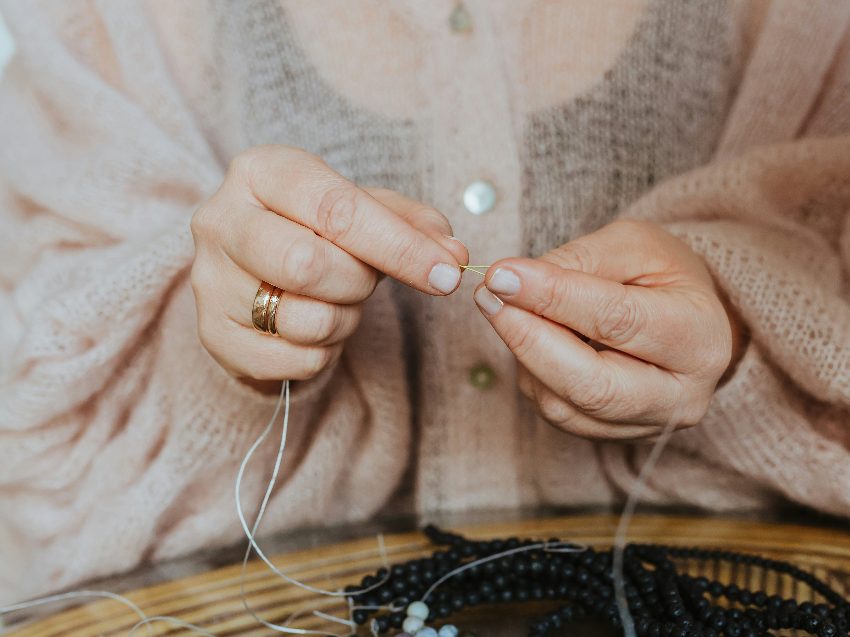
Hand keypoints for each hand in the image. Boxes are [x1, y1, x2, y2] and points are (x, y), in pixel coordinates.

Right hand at [190, 145, 466, 382]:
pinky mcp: (212, 334)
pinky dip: (323, 352)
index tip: (447, 272)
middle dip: (359, 282)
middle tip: (365, 279)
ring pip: (304, 319)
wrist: (254, 271)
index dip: (399, 246)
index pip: (336, 210)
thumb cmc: (315, 231)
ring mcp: (208, 280)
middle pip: (309, 265)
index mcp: (261, 171)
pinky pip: (294, 361)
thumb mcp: (363, 209)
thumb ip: (411, 224)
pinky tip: (312, 327)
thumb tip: (454, 255)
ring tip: (336, 300)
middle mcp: (220, 220)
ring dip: (343, 320)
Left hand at [473, 219, 744, 439]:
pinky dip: (532, 373)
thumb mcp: (632, 245)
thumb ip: (577, 262)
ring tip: (505, 307)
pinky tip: (530, 337)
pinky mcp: (612, 437)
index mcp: (699, 336)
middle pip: (591, 384)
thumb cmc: (659, 275)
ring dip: (522, 354)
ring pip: (564, 405)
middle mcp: (681, 395)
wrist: (684, 318)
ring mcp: (647, 425)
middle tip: (488, 296)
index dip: (552, 297)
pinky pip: (556, 412)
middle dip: (528, 338)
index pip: (617, 320)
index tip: (501, 275)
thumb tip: (509, 281)